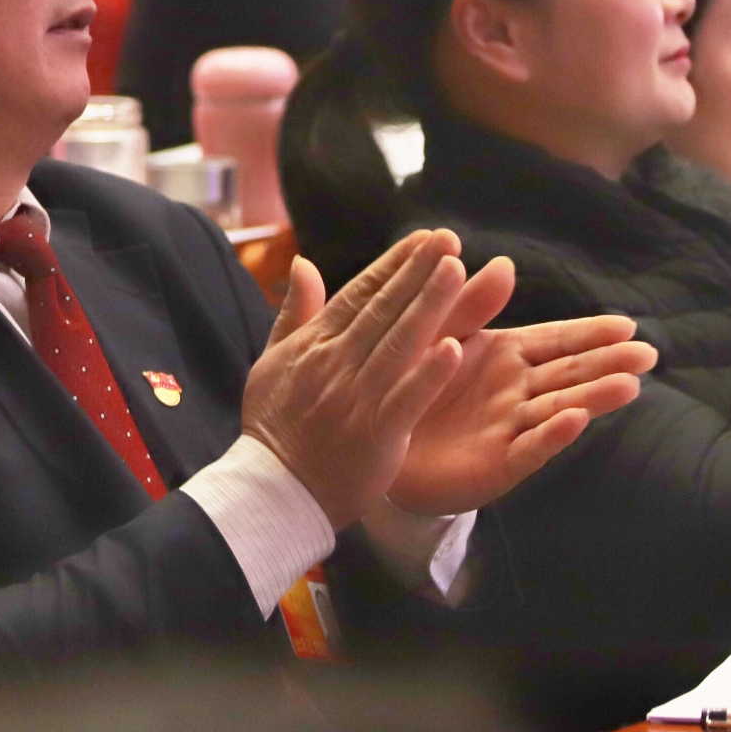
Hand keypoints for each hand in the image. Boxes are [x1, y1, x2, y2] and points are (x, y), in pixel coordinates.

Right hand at [241, 230, 469, 530]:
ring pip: (399, 343)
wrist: (275, 492)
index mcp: (314, 346)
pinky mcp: (376, 434)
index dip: (393, 265)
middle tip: (448, 239)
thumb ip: (294, 312)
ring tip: (457, 271)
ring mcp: (357, 398)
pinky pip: (406, 399)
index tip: (423, 238)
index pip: (359, 294)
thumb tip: (304, 262)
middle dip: (417, 271)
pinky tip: (454, 349)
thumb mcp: (272, 362)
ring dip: (430, 305)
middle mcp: (336, 365)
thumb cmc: (274, 427)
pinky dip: (428, 375)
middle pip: (383, 309)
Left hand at [384, 255, 651, 515]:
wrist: (376, 444)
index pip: (558, 341)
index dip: (592, 333)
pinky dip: (552, 435)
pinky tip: (576, 420)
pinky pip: (528, 447)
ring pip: (559, 408)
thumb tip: (506, 263)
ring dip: (594, 397)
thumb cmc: (410, 383)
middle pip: (571, 373)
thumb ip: (470, 304)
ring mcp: (511, 428)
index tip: (628, 325)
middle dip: (610, 362)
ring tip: (629, 385)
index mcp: (507, 356)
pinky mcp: (497, 464)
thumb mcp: (438, 335)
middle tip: (649, 354)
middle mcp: (517, 391)